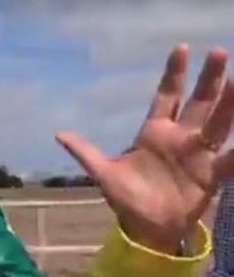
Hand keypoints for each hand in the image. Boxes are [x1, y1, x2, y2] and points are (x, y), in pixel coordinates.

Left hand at [55, 44, 233, 253]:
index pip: (166, 95)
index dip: (174, 74)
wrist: (145, 229)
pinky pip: (230, 160)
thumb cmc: (126, 199)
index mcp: (154, 132)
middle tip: (218, 52)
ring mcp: (198, 155)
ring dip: (229, 104)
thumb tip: (59, 134)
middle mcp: (180, 138)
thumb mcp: (103, 173)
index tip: (181, 48)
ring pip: (217, 123)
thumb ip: (85, 152)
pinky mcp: (211, 175)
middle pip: (198, 102)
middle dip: (208, 79)